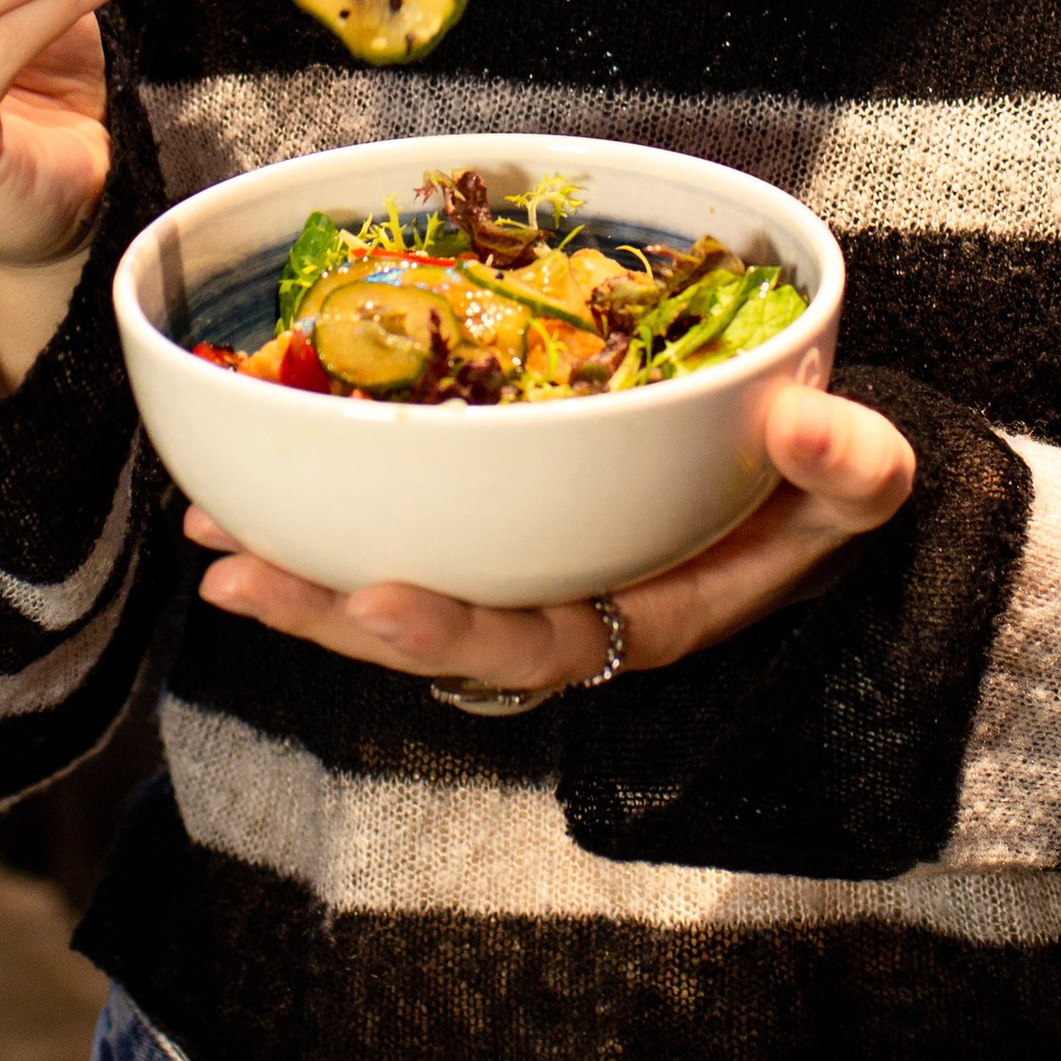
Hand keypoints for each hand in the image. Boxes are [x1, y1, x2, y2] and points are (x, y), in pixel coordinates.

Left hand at [185, 378, 914, 692]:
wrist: (805, 485)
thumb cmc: (820, 493)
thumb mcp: (856, 484)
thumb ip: (846, 467)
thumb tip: (803, 419)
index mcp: (634, 622)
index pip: (528, 641)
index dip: (446, 627)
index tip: (372, 600)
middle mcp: (559, 607)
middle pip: (428, 625)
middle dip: (325, 610)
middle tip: (235, 577)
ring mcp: (519, 564)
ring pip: (391, 581)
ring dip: (296, 565)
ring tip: (205, 536)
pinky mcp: (494, 517)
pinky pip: (398, 522)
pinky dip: (322, 506)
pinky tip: (244, 480)